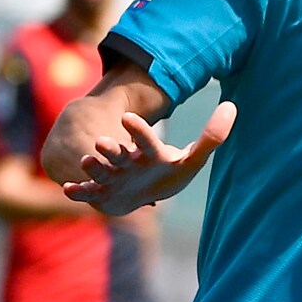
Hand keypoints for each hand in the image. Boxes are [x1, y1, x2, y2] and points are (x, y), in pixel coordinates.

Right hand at [64, 102, 235, 215]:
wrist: (144, 192)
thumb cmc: (166, 173)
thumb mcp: (191, 160)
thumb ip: (212, 137)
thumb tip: (233, 107)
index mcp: (147, 152)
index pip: (144, 139)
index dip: (138, 129)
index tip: (128, 117)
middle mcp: (126, 162)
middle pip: (116, 153)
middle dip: (109, 147)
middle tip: (101, 141)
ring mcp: (111, 177)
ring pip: (98, 170)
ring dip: (91, 166)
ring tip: (85, 161)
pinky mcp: (100, 193)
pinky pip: (85, 192)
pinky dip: (76, 191)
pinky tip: (68, 189)